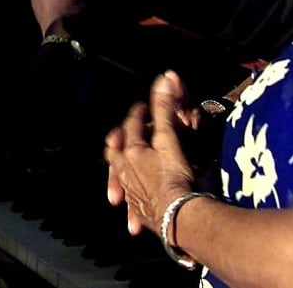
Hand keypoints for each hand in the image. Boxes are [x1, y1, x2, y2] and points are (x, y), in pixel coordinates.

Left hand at [103, 70, 199, 235]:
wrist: (178, 216)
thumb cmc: (174, 174)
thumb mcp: (170, 138)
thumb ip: (165, 109)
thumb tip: (165, 76)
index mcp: (132, 150)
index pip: (132, 124)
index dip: (138, 113)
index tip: (143, 107)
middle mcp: (125, 170)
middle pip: (114, 152)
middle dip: (117, 143)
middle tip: (119, 137)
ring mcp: (131, 192)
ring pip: (119, 180)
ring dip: (119, 178)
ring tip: (121, 176)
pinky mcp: (140, 211)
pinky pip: (132, 205)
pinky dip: (132, 205)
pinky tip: (133, 211)